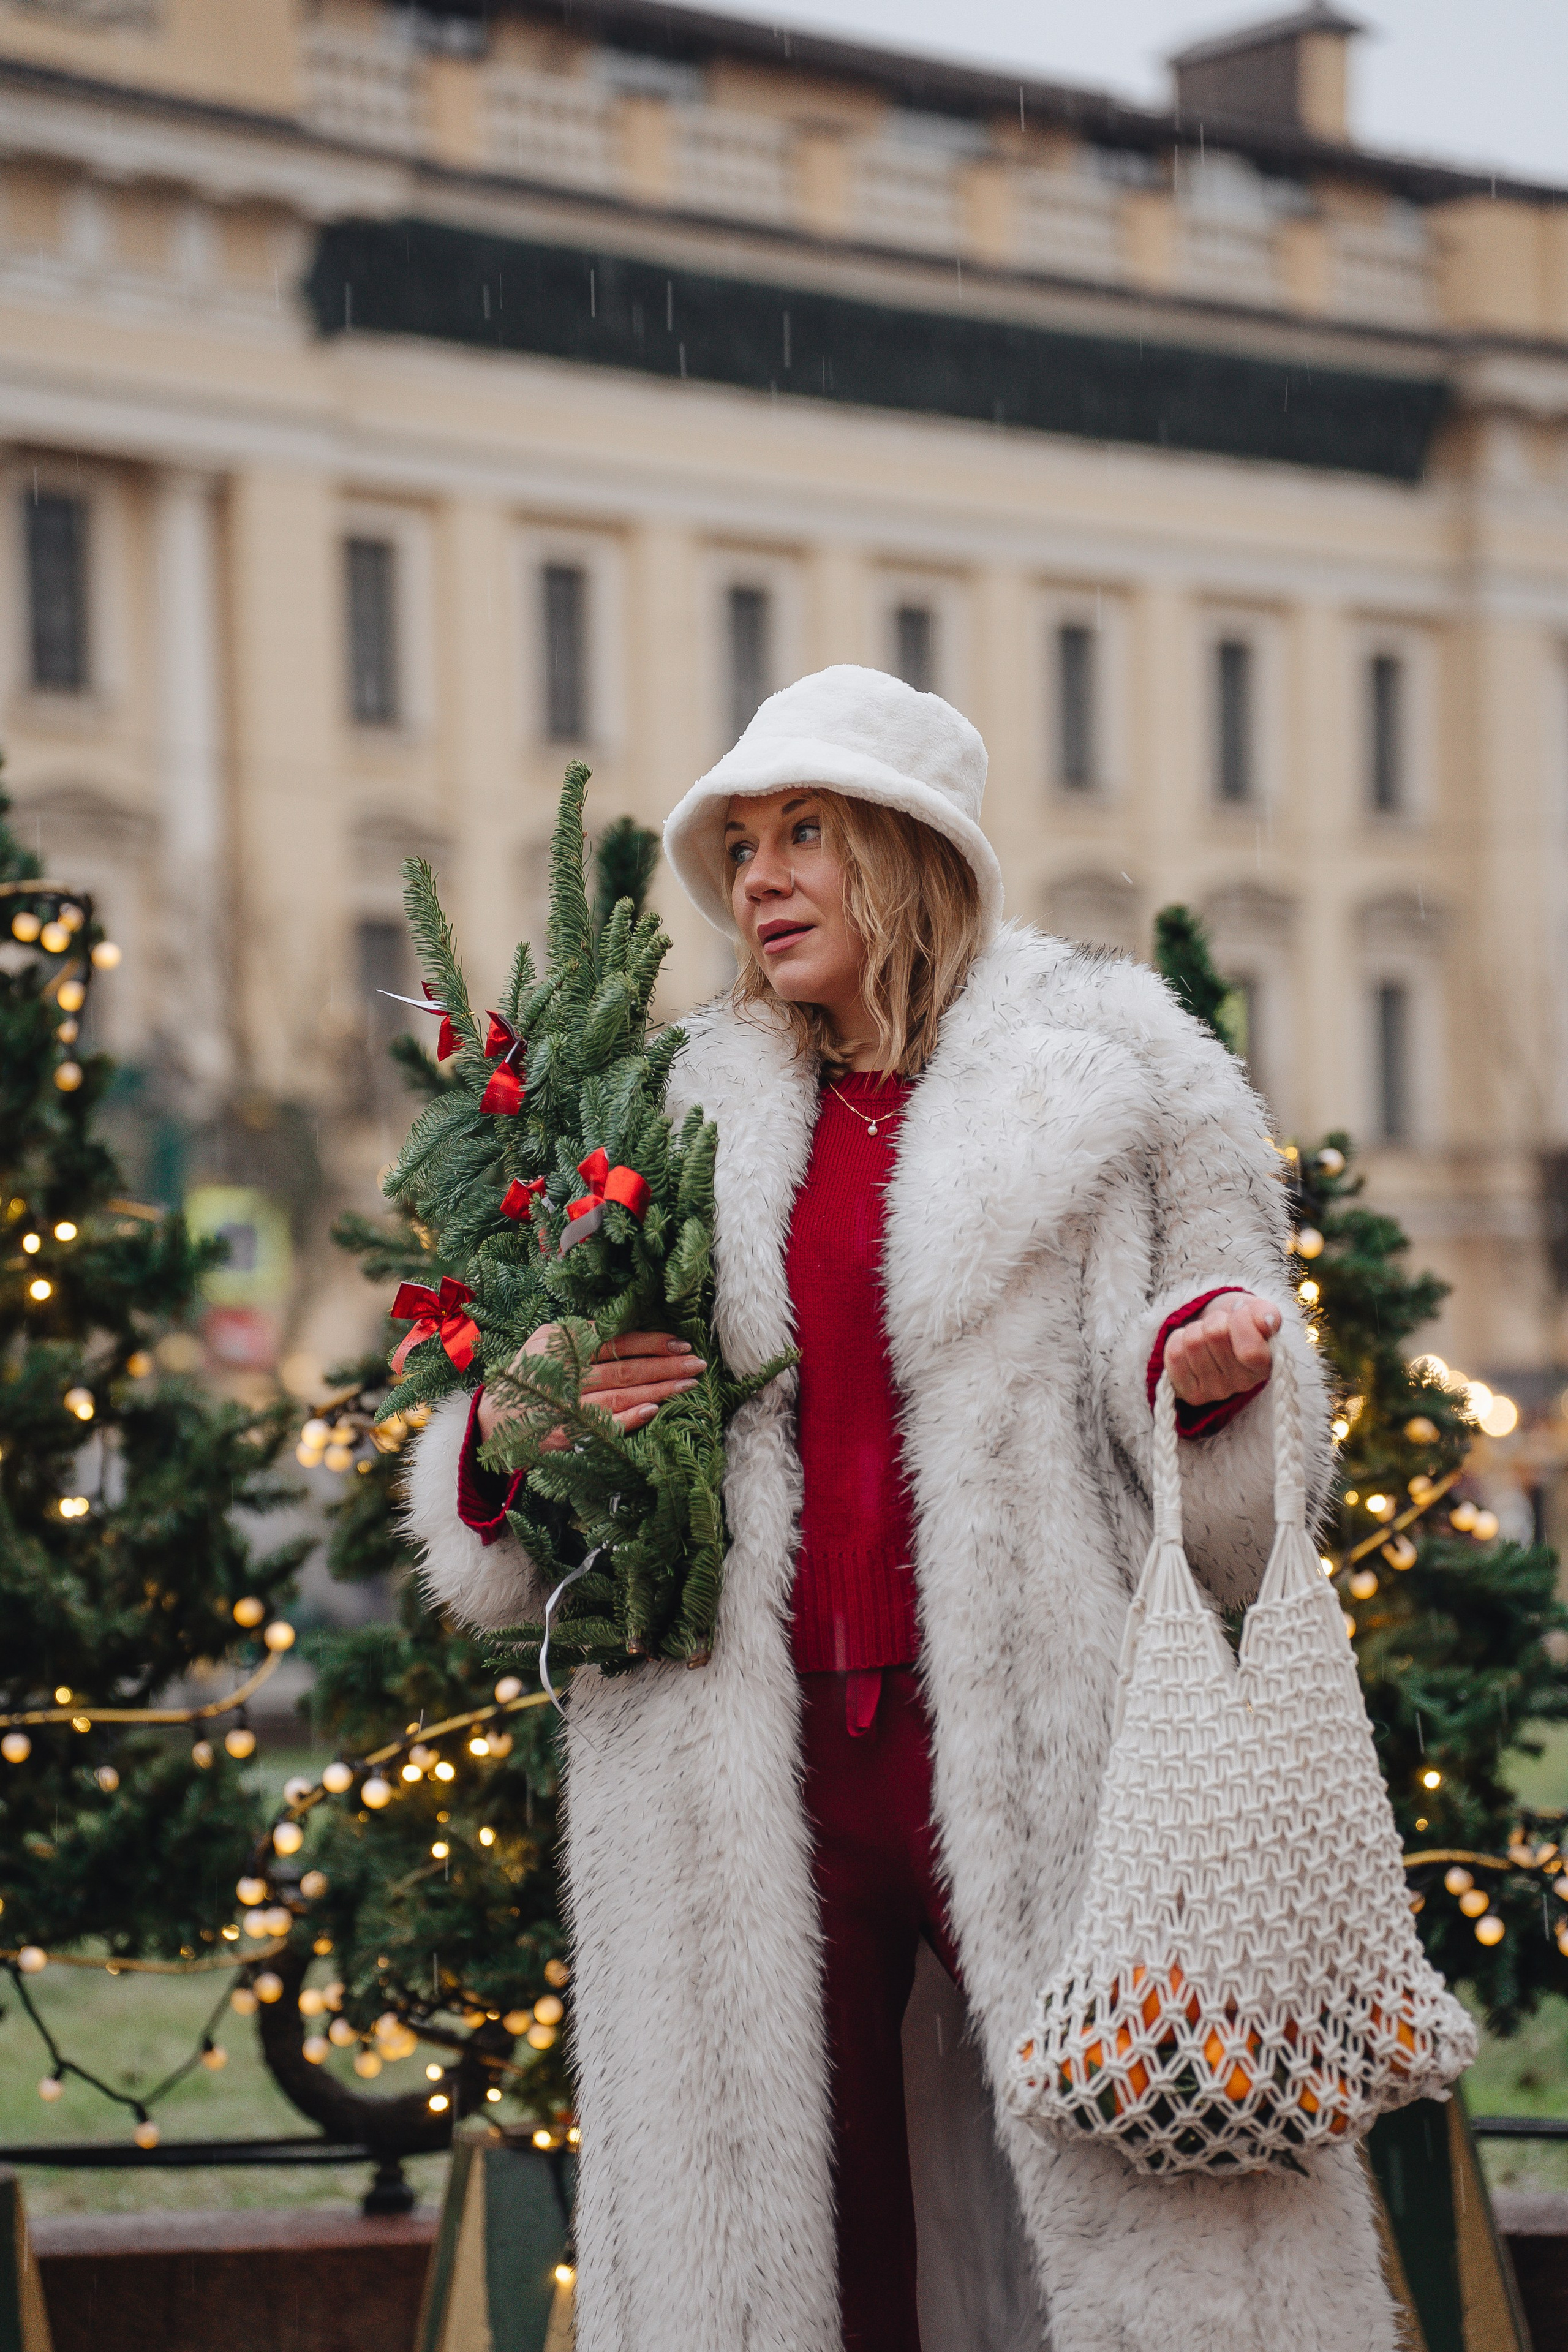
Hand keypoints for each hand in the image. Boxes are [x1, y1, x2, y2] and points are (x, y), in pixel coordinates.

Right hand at [477, 1328, 704, 1451]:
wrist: (490, 1419)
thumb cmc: (529, 1375)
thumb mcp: (548, 1342)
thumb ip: (583, 1336)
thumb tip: (631, 1335)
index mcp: (563, 1344)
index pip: (617, 1341)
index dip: (651, 1342)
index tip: (681, 1344)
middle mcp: (563, 1371)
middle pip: (624, 1368)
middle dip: (665, 1367)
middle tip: (698, 1365)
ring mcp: (562, 1402)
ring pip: (618, 1395)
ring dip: (657, 1390)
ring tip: (688, 1387)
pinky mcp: (560, 1432)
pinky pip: (599, 1425)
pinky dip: (626, 1419)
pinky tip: (652, 1412)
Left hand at [1163, 1293, 1280, 1407]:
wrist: (1215, 1336)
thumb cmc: (1239, 1324)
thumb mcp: (1256, 1314)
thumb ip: (1265, 1314)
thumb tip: (1268, 1321)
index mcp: (1265, 1366)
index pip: (1250, 1351)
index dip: (1241, 1321)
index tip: (1239, 1313)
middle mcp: (1243, 1384)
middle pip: (1215, 1335)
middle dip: (1215, 1319)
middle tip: (1220, 1325)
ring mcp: (1216, 1391)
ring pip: (1193, 1342)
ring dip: (1195, 1329)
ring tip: (1205, 1335)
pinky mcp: (1191, 1393)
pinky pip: (1174, 1355)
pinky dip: (1178, 1340)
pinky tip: (1189, 1347)